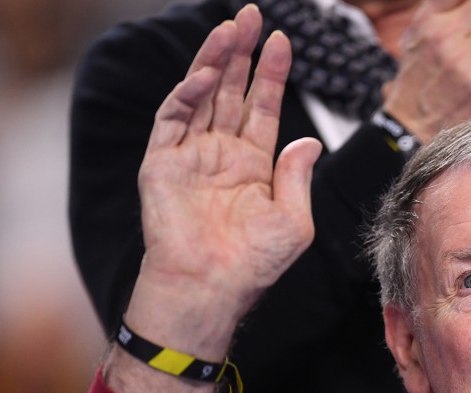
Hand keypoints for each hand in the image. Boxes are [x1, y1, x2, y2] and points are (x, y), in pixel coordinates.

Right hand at [128, 4, 321, 360]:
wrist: (212, 288)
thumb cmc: (254, 264)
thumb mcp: (293, 221)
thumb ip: (298, 177)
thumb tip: (310, 140)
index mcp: (253, 165)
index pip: (263, 107)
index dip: (272, 75)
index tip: (282, 41)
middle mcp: (221, 154)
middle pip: (231, 91)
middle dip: (240, 54)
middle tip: (250, 15)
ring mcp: (190, 156)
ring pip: (201, 96)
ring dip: (213, 62)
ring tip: (230, 29)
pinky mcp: (161, 165)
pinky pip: (172, 120)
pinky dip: (186, 95)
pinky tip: (204, 75)